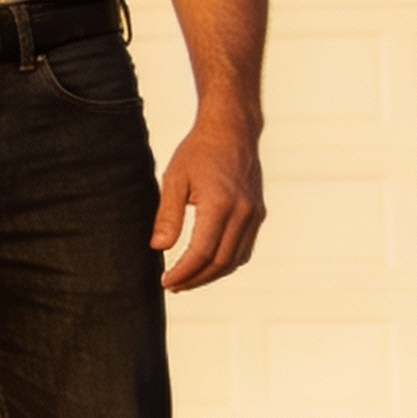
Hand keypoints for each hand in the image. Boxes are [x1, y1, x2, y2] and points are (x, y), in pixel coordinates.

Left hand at [152, 113, 263, 290]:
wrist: (232, 131)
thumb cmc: (198, 152)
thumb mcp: (174, 178)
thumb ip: (168, 215)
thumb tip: (158, 248)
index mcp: (221, 204)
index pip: (201, 252)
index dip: (183, 272)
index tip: (165, 282)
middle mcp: (243, 213)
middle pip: (220, 262)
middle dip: (195, 279)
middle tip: (173, 286)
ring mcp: (255, 214)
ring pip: (235, 259)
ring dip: (211, 275)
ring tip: (187, 279)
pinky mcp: (258, 213)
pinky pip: (244, 248)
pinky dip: (226, 262)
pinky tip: (207, 264)